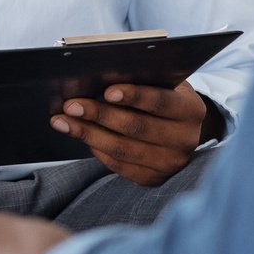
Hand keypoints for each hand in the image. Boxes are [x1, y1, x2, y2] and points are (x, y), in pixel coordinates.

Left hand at [49, 79, 207, 187]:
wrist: (182, 133)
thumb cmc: (166, 98)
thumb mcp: (165, 84)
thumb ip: (145, 79)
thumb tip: (101, 73)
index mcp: (191, 110)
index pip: (161, 102)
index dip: (135, 96)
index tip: (107, 90)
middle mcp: (185, 140)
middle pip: (137, 128)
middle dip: (100, 115)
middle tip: (71, 105)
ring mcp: (170, 163)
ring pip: (123, 149)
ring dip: (88, 134)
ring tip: (63, 121)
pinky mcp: (153, 179)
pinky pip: (119, 166)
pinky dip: (96, 149)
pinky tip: (79, 135)